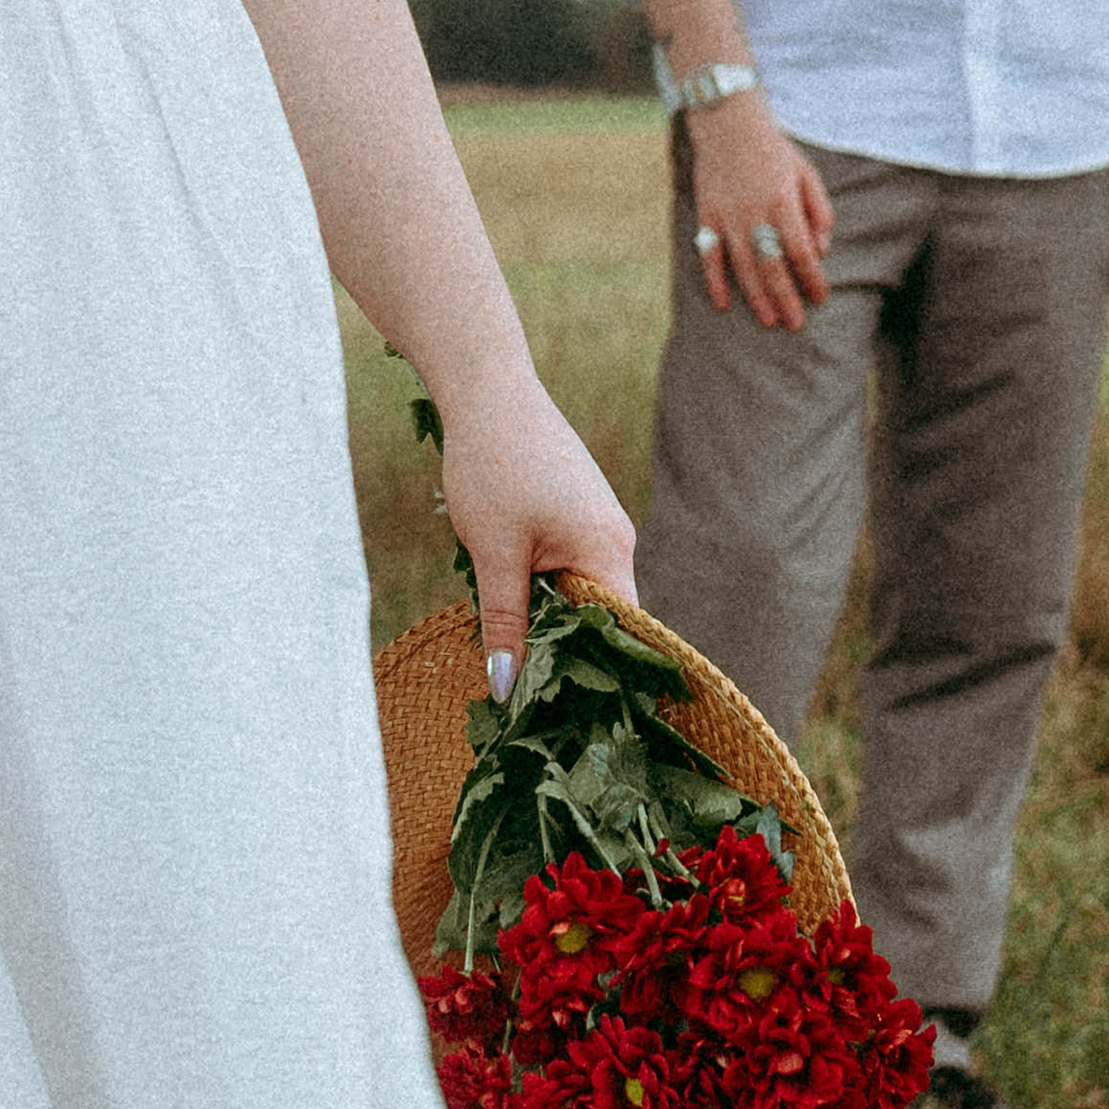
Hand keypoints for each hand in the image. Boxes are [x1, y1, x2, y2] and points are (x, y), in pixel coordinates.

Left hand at [435, 370, 642, 691]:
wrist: (486, 391)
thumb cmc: (492, 466)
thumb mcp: (494, 553)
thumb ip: (506, 621)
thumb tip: (508, 687)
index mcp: (608, 550)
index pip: (622, 632)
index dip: (601, 674)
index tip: (578, 717)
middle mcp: (616, 537)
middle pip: (602, 615)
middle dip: (569, 649)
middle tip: (535, 698)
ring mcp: (599, 521)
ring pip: (581, 590)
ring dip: (551, 616)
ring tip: (519, 656)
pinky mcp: (577, 510)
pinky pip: (570, 565)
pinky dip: (546, 586)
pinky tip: (513, 600)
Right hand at [684, 89, 834, 331]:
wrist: (729, 124)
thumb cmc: (774, 151)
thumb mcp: (807, 174)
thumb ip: (819, 211)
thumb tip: (822, 250)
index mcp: (783, 202)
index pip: (801, 251)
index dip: (812, 278)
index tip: (820, 298)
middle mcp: (755, 212)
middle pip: (772, 265)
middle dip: (786, 298)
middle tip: (795, 325)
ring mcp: (727, 216)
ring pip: (742, 265)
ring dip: (756, 296)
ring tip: (769, 321)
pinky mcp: (706, 215)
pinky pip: (709, 254)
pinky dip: (714, 280)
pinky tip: (723, 304)